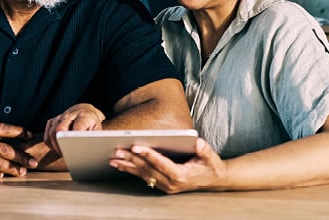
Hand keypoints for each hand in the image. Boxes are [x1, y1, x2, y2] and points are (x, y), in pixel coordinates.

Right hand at [43, 103, 104, 155]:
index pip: (79, 124)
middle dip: (61, 141)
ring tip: (62, 154)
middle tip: (66, 153)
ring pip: (52, 131)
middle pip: (61, 127)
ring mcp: (60, 117)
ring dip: (55, 145)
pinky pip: (47, 133)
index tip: (75, 144)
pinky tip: (56, 149)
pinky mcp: (53, 120)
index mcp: (84, 116)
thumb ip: (95, 137)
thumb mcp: (98, 128)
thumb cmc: (92, 123)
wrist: (84, 110)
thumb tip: (90, 148)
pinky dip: (50, 143)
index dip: (76, 134)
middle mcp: (70, 114)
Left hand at [109, 138, 226, 193]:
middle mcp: (171, 182)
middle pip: (147, 169)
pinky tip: (122, 166)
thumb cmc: (211, 165)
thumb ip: (203, 150)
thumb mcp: (210, 156)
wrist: (214, 180)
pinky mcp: (162, 185)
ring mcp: (166, 186)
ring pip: (143, 175)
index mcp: (180, 175)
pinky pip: (145, 177)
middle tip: (117, 150)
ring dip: (127, 167)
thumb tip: (197, 143)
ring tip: (113, 159)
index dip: (147, 154)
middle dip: (131, 159)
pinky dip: (133, 171)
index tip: (135, 146)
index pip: (160, 163)